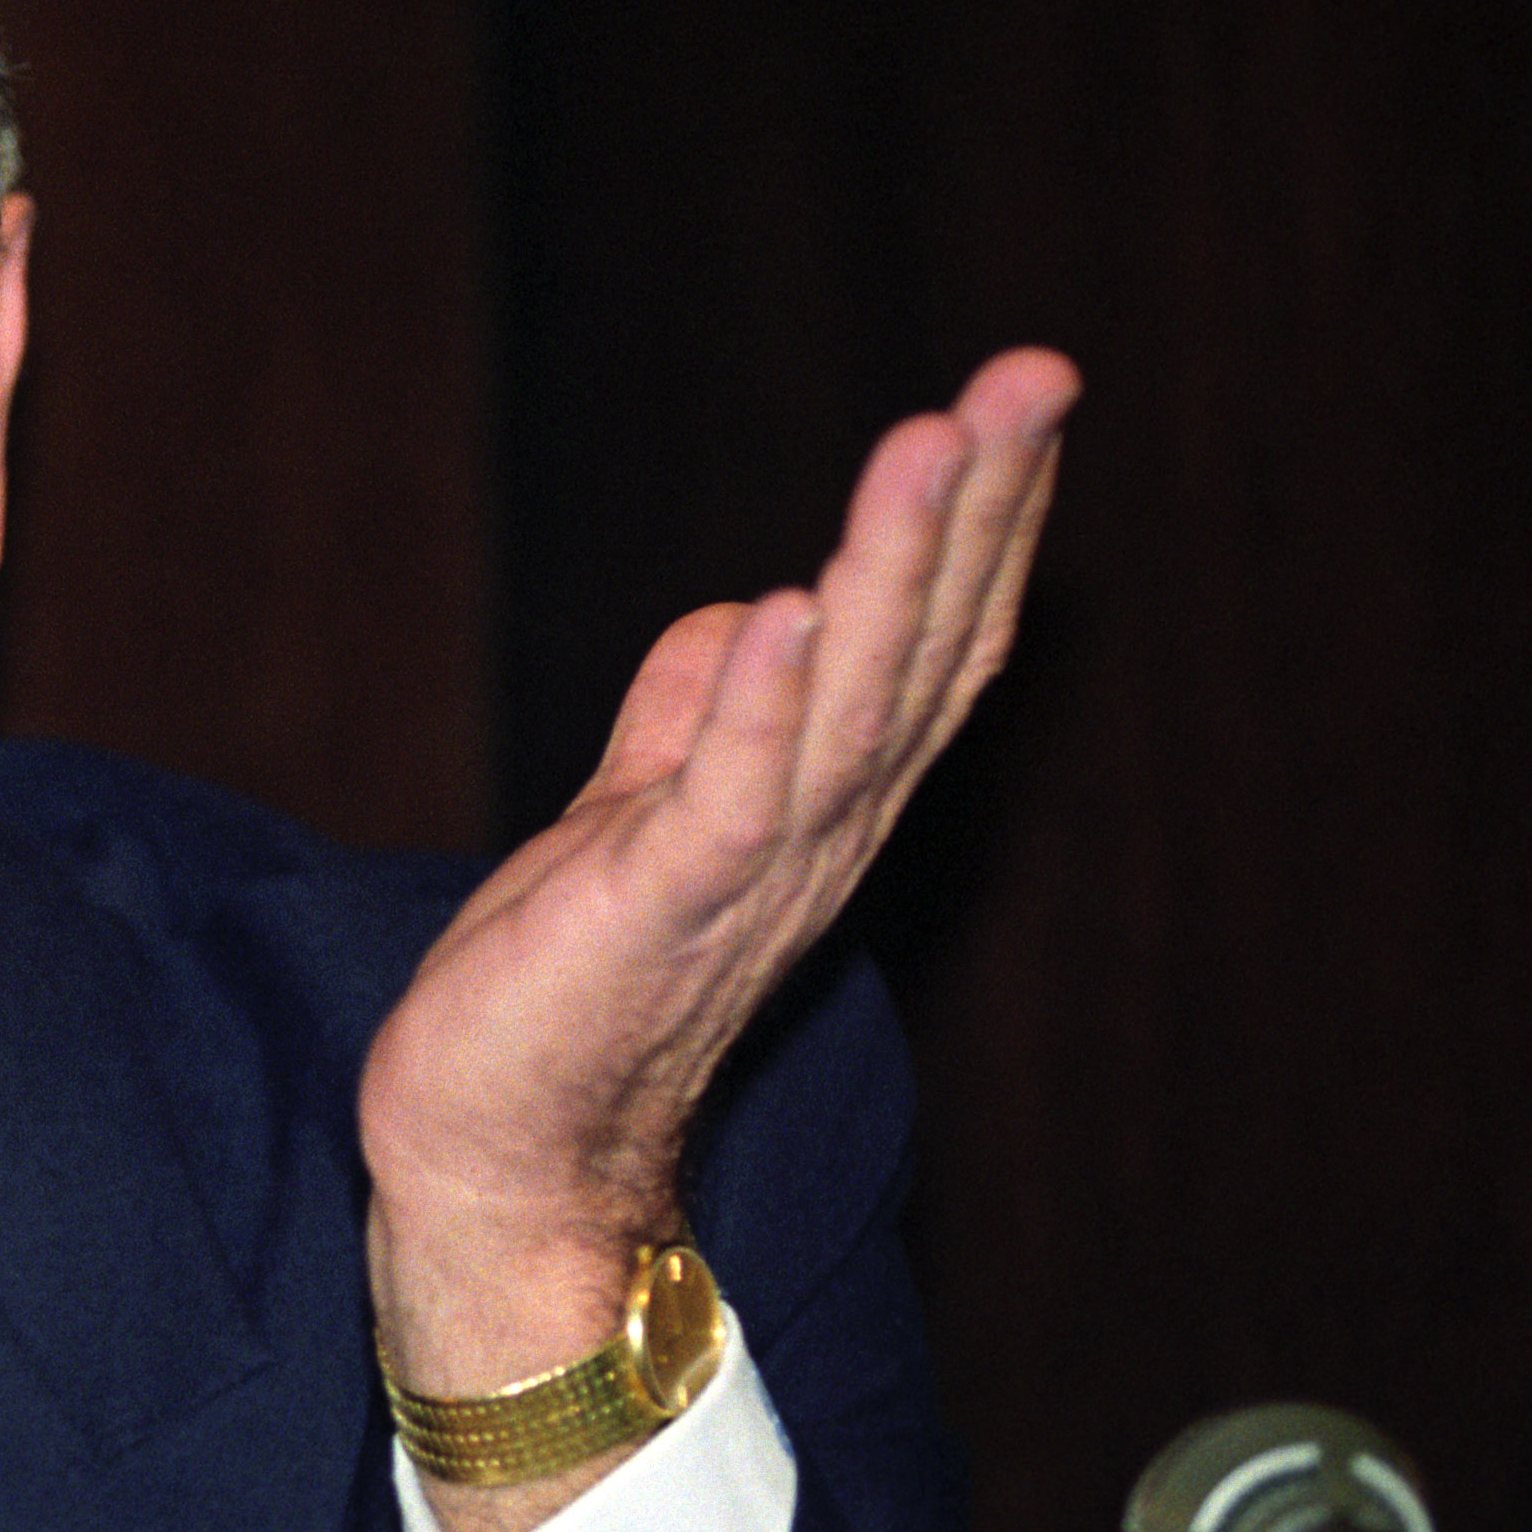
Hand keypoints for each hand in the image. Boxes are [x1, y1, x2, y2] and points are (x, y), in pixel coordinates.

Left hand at [362, 347, 1076, 1531]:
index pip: (930, 639)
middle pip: (923, 650)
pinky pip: (728, 798)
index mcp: (818, 802)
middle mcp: (816, 834)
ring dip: (893, 569)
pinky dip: (761, 702)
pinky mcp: (653, 912)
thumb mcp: (640, 812)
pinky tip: (793, 607)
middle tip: (1034, 377)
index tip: (1024, 393)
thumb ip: (697, 713)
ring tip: (931, 441)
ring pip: (851, 704)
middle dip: (979, 509)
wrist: (497, 1154)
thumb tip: (759, 606)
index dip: (982, 519)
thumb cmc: (566, 988)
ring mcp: (745, 875)